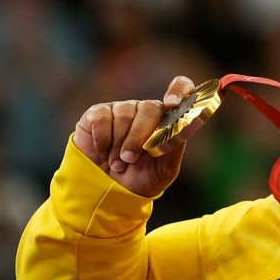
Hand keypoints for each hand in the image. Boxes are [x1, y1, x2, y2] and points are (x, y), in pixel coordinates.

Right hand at [73, 76, 196, 196]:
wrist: (110, 190)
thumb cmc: (142, 178)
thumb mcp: (165, 170)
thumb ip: (174, 148)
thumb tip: (179, 128)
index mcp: (167, 119)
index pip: (181, 88)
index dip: (179, 90)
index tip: (172, 103)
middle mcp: (146, 110)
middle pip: (149, 108)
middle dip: (139, 137)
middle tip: (131, 159)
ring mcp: (122, 109)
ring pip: (124, 115)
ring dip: (119, 145)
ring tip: (117, 163)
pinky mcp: (98, 113)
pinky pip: (102, 119)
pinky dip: (102, 140)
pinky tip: (103, 152)